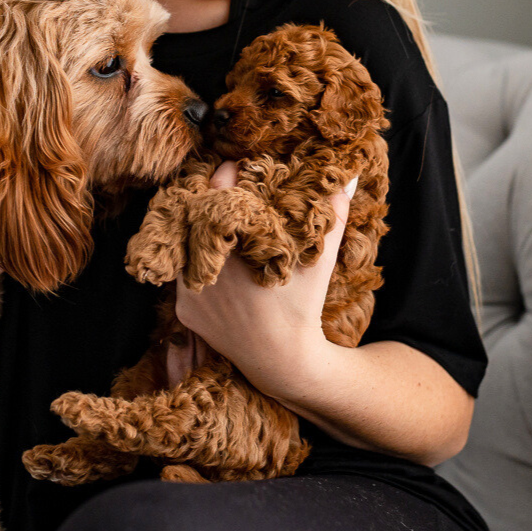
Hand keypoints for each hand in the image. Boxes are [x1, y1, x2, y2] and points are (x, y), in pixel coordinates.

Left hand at [171, 161, 354, 390]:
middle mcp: (204, 268)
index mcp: (234, 248)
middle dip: (209, 200)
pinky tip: (214, 256)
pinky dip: (195, 262)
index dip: (224, 175)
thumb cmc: (303, 308)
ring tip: (217, 219)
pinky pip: (182, 274)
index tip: (235, 167)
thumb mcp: (319, 262)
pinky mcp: (184, 310)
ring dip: (198, 230)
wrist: (283, 363)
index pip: (216, 194)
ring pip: (184, 244)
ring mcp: (189, 290)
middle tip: (225, 188)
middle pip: (194, 217)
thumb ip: (332, 217)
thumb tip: (350, 178)